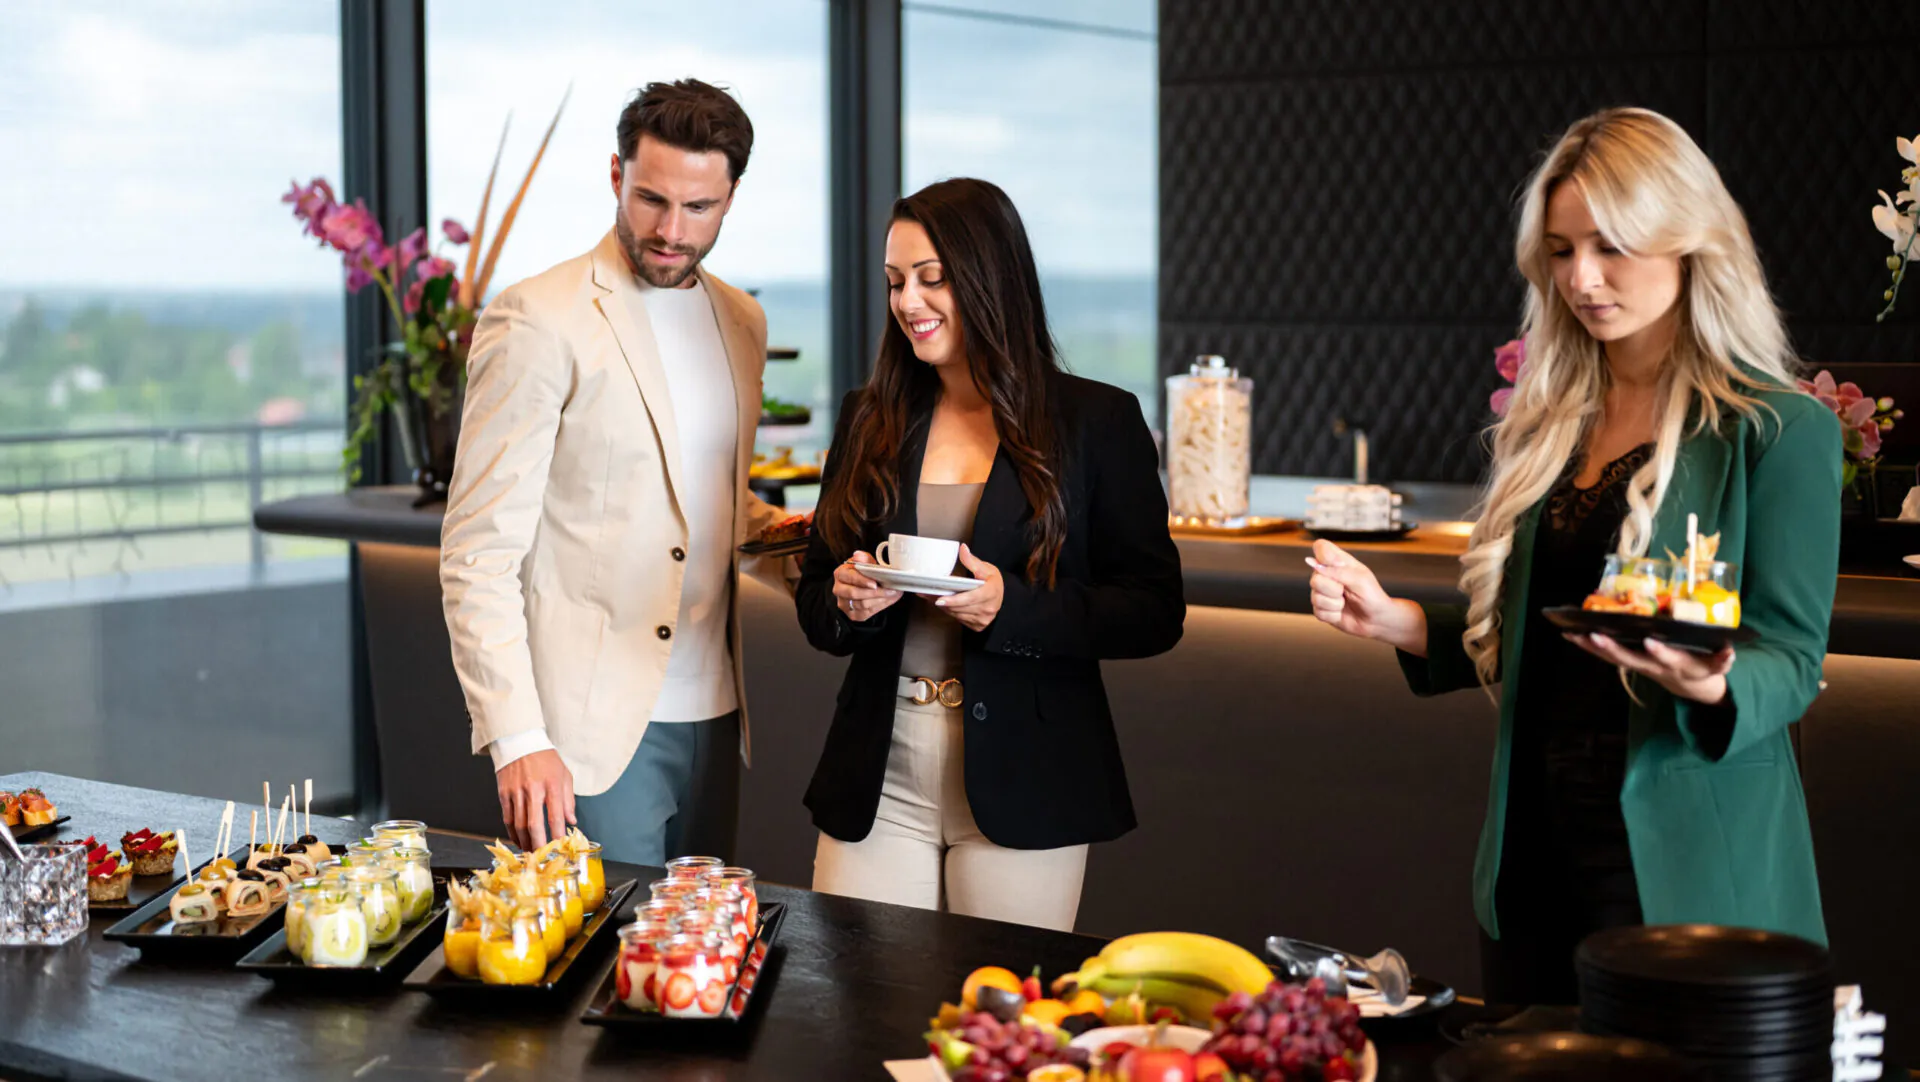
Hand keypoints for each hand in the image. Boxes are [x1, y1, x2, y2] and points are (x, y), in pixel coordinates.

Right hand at [496, 749, 574, 850]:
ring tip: (531, 851)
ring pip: (519, 825)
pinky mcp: (504, 794)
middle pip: (534, 825)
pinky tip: (519, 839)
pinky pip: (508, 819)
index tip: (560, 847)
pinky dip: (513, 833)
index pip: (555, 816)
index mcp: (552, 785)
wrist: (520, 742)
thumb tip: (571, 821)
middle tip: (542, 856)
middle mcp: (533, 790)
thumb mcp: (564, 775)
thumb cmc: (545, 759)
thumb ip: (568, 800)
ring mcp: (516, 792)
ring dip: (525, 842)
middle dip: (538, 845)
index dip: (557, 835)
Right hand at [833, 551, 902, 622]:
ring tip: (893, 593)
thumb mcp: (865, 563)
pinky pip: (867, 612)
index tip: (875, 583)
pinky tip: (889, 599)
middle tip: (890, 590)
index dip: (862, 581)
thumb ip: (864, 559)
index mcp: (840, 574)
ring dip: (880, 599)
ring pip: (862, 604)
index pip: (849, 578)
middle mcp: (838, 589)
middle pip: (854, 593)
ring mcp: (844, 604)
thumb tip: (858, 555)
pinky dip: (881, 605)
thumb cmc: (863, 573)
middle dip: (874, 592)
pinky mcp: (853, 614)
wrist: (860, 587)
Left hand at [935, 544, 1003, 631]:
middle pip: (960, 607)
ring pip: (957, 614)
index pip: (970, 598)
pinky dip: (949, 611)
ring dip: (944, 606)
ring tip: (931, 596)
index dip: (954, 600)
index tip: (940, 599)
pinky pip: (958, 619)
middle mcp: (987, 609)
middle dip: (942, 601)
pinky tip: (943, 603)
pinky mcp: (977, 626)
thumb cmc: (993, 582)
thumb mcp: (986, 568)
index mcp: (991, 593)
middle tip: (927, 593)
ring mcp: (982, 619)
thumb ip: (972, 560)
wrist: (1002, 597)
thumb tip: (963, 548)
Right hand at [1305, 539, 1426, 654]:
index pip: (1320, 547)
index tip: (1337, 566)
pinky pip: (1318, 612)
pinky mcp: (1320, 608)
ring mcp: (1322, 592)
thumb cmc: (1372, 596)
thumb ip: (1338, 571)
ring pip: (1316, 597)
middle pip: (1315, 578)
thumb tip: (1316, 564)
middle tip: (1346, 590)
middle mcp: (1327, 575)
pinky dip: (1334, 615)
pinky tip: (1341, 612)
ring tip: (1345, 602)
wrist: (1376, 619)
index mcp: (1338, 562)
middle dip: (1334, 589)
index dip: (1322, 555)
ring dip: (1335, 604)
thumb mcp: (1360, 580)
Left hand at [1567, 633, 1732, 704]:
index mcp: (1677, 665)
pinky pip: (1605, 656)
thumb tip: (1730, 651)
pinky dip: (1587, 646)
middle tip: (1594, 635)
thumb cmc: (1705, 667)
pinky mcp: (1629, 663)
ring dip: (1591, 647)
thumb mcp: (1718, 665)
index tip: (1651, 641)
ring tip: (1572, 632)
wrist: (1692, 686)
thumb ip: (1723, 659)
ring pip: (1612, 658)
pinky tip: (1569, 634)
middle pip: (1631, 659)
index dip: (1660, 652)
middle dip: (1612, 649)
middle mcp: (1654, 667)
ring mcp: (1639, 666)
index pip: (1668, 659)